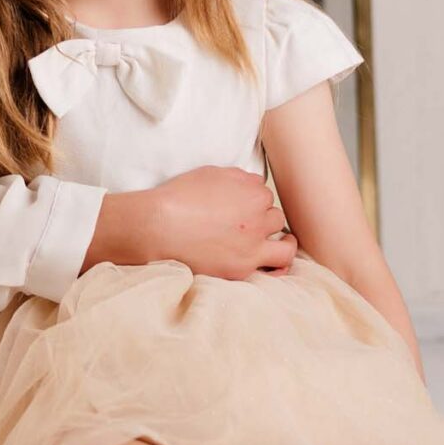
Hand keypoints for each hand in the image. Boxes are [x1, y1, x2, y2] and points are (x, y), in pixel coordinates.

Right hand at [143, 166, 300, 278]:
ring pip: (285, 247)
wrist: (159, 227)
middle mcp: (259, 219)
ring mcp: (252, 247)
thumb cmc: (180, 196)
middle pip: (275, 218)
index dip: (253, 200)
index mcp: (254, 193)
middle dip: (264, 219)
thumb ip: (241, 178)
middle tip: (249, 224)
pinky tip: (273, 266)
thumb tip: (256, 184)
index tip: (242, 206)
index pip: (265, 196)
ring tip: (280, 245)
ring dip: (282, 243)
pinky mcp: (242, 269)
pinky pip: (272, 270)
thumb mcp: (212, 174)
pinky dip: (275, 268)